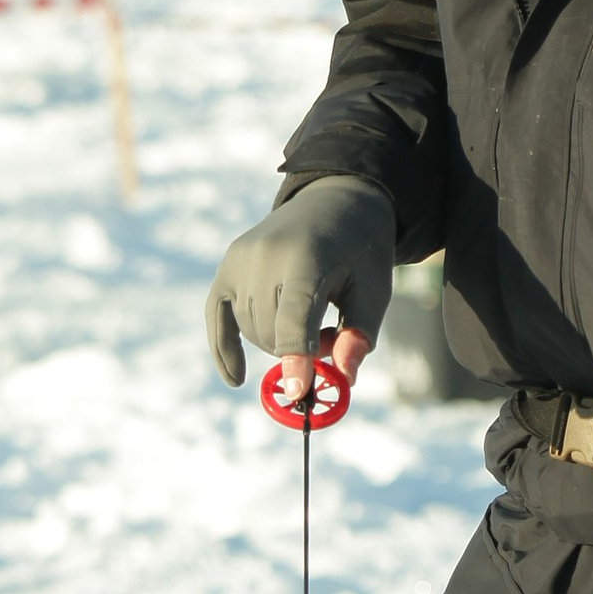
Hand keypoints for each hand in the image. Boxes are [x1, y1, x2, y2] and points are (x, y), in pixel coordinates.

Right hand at [204, 176, 395, 391]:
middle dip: (300, 350)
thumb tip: (344, 378)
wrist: (336, 201)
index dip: (296, 360)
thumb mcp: (375, 290)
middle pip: (272, 334)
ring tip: (312, 317)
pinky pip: (218, 316)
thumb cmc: (361, 252)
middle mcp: (265, 256)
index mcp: (307, 258)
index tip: (299, 392)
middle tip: (331, 332)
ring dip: (280, 342)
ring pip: (252, 331)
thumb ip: (359, 334)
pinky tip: (236, 378)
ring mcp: (241, 259)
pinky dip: (225, 348)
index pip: (294, 320)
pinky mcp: (228, 265)